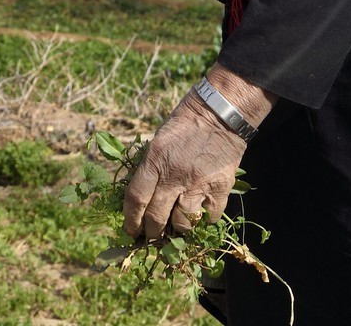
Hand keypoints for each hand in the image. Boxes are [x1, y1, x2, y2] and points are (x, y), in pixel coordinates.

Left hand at [122, 93, 246, 239]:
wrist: (221, 113)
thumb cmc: (185, 124)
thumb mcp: (158, 141)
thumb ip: (149, 168)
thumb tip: (138, 197)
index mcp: (155, 160)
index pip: (136, 199)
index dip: (130, 220)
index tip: (130, 229)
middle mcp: (175, 175)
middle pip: (156, 216)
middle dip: (150, 232)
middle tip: (150, 236)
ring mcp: (199, 184)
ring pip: (183, 222)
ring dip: (177, 229)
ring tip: (175, 228)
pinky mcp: (220, 189)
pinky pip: (209, 217)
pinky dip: (203, 220)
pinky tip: (199, 215)